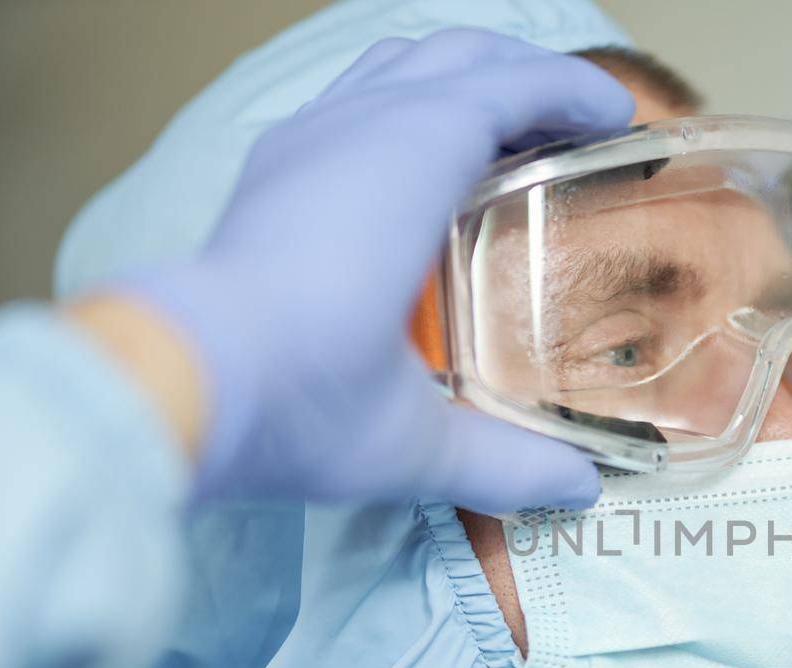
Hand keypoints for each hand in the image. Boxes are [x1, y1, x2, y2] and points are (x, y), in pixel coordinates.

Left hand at [120, 31, 632, 509]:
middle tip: (579, 119)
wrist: (171, 392)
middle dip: (526, 72)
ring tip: (506, 129)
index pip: (509, 88)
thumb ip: (509, 462)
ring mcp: (301, 140)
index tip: (620, 116)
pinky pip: (352, 97)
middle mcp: (354, 128)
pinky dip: (406, 104)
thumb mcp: (417, 443)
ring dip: (461, 77)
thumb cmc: (301, 401)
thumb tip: (580, 490)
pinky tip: (418, 166)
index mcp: (410, 163)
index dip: (574, 92)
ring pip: (395, 64)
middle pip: (456, 54)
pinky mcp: (267, 169)